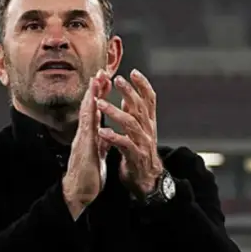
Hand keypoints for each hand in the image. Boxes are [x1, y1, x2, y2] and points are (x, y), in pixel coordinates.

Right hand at [62, 70, 111, 218]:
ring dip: (91, 97)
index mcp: (90, 135)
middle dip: (95, 89)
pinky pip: (87, 130)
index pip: (95, 110)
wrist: (79, 193)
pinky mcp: (84, 149)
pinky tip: (93, 106)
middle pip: (90, 107)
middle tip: (101, 71)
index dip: (100, 94)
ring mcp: (82, 141)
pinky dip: (90, 116)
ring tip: (96, 81)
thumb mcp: (98, 154)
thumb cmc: (88, 175)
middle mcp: (84, 135)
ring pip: (87, 114)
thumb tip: (104, 131)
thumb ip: (100, 141)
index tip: (105, 79)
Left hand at [96, 69, 162, 197]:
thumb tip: (128, 96)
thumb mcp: (139, 130)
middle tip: (117, 80)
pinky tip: (102, 131)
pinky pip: (124, 144)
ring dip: (115, 112)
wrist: (146, 179)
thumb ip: (134, 114)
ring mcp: (142, 143)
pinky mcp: (135, 156)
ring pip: (131, 123)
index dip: (143, 85)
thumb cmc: (139, 152)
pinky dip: (113, 137)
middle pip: (140, 107)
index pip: (150, 99)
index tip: (133, 72)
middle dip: (129, 92)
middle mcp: (148, 130)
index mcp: (148, 122)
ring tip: (100, 104)